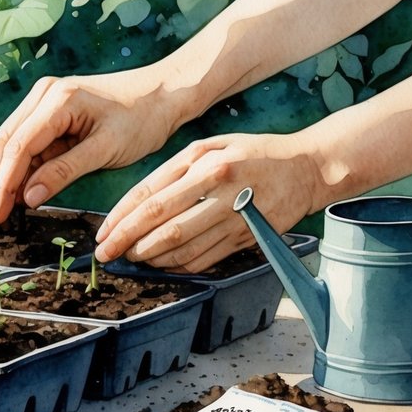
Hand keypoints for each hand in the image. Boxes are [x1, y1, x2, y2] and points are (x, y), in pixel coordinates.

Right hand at [0, 71, 176, 225]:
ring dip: (5, 176)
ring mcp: (45, 99)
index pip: (18, 147)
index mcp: (58, 100)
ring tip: (2, 210)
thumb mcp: (106, 149)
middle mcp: (43, 94)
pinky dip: (22, 167)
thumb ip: (64, 171)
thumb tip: (27, 198)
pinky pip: (28, 141)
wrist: (165, 93)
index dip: (3, 184)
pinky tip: (19, 192)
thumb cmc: (142, 119)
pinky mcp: (51, 109)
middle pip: (6, 143)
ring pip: (12, 142)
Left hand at [93, 133, 321, 269]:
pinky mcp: (248, 236)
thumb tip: (140, 201)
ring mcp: (236, 216)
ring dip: (151, 257)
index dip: (122, 219)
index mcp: (206, 162)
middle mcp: (220, 189)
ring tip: (132, 259)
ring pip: (182, 246)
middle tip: (107, 253)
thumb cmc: (253, 154)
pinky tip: (162, 265)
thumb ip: (175, 168)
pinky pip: (205, 258)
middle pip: (163, 224)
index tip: (103, 234)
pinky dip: (179, 265)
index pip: (151, 196)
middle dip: (128, 242)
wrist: (308, 168)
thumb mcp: (212, 145)